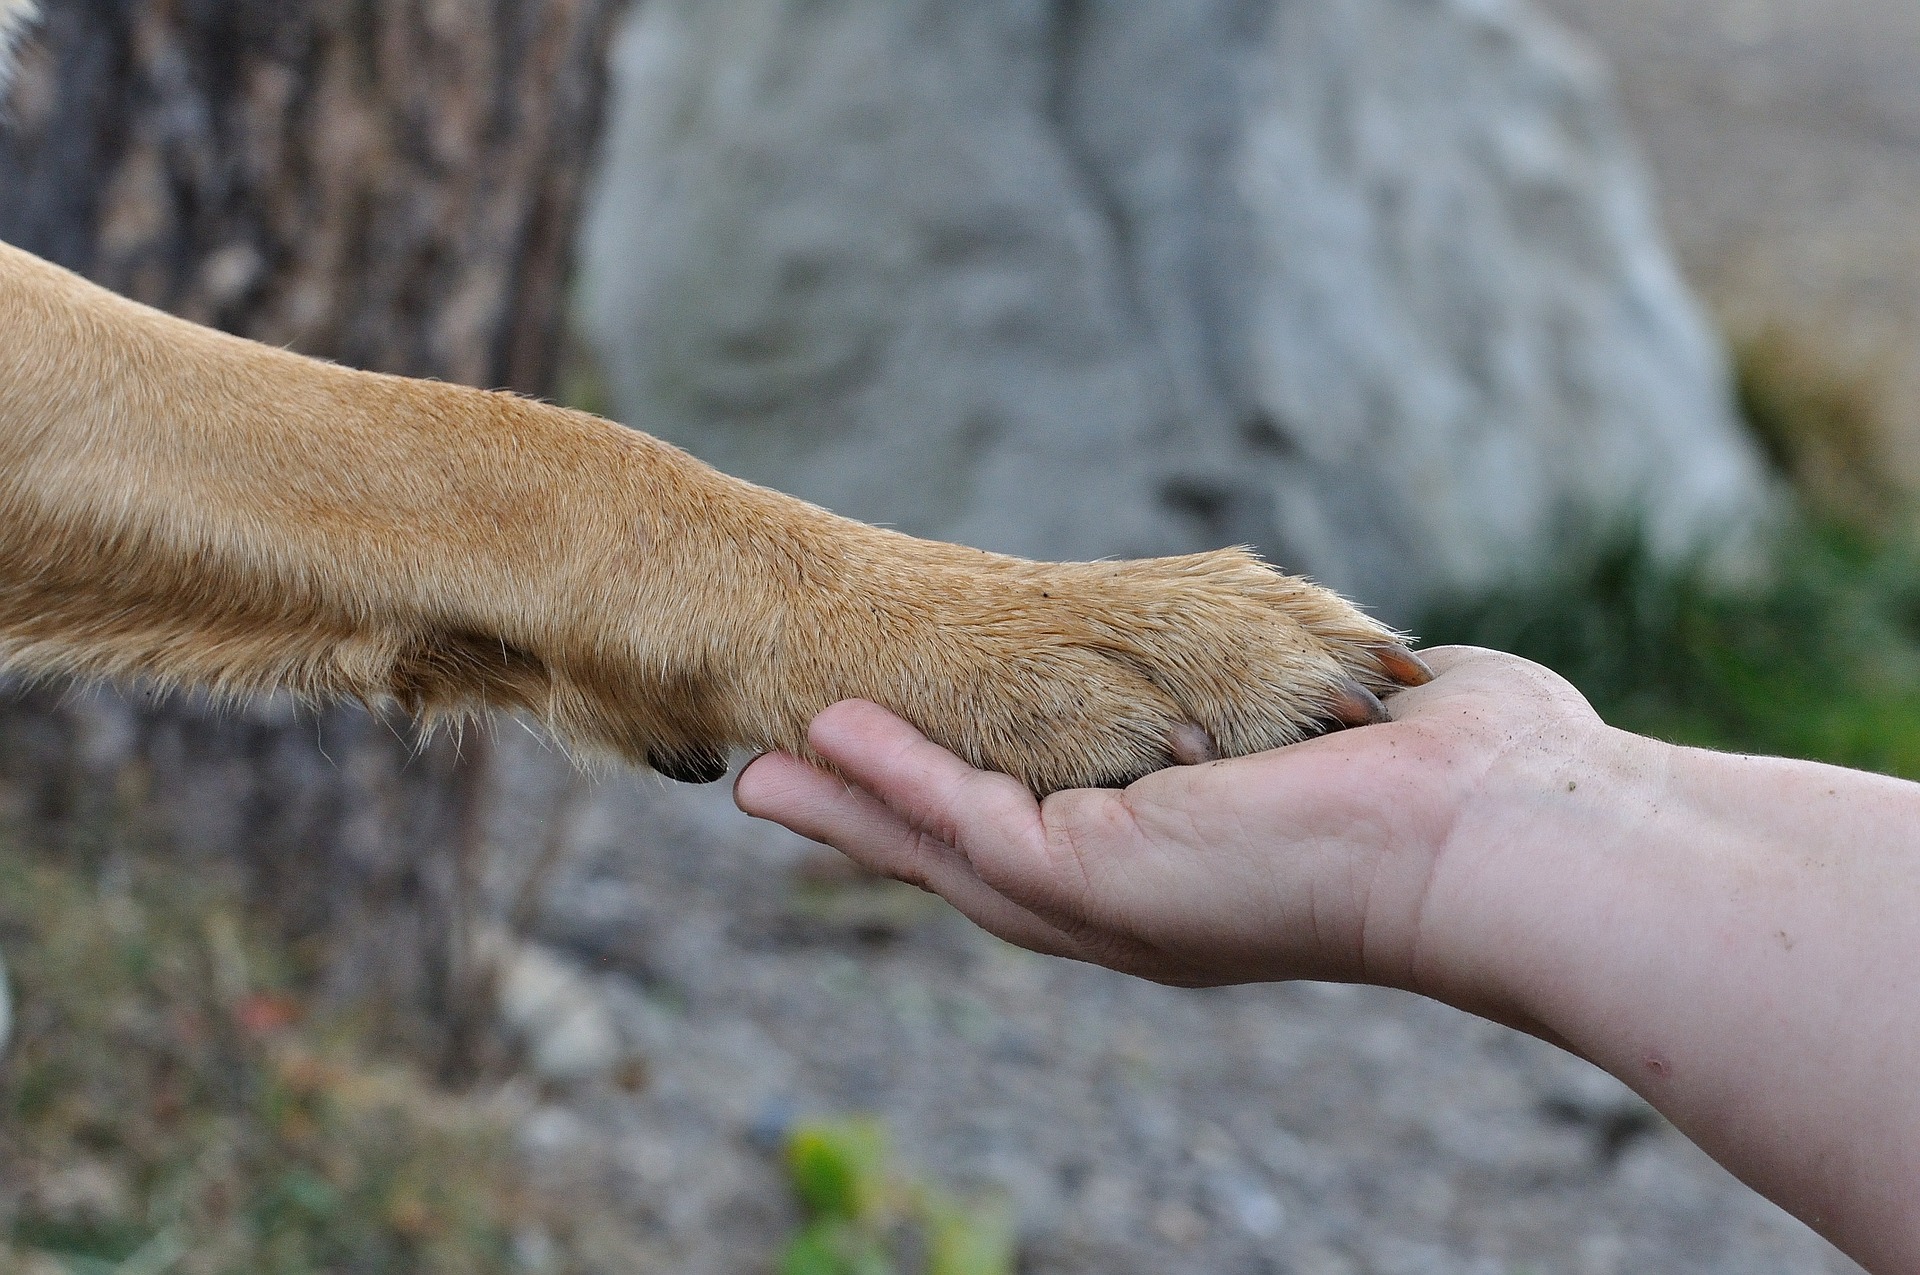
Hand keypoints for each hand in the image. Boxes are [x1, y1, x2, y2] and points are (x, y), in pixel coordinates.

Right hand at [734, 646, 1609, 993]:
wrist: (1510, 833)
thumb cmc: (1471, 777)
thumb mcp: (1355, 724)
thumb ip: (1319, 701)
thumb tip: (1372, 673)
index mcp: (1190, 871)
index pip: (1053, 833)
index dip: (966, 800)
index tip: (900, 758)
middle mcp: (1139, 903)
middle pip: (972, 861)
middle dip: (876, 820)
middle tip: (779, 785)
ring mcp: (1112, 902)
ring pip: (945, 853)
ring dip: (853, 807)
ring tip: (766, 770)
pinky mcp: (1099, 879)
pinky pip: (965, 824)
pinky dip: (891, 783)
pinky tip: (826, 742)